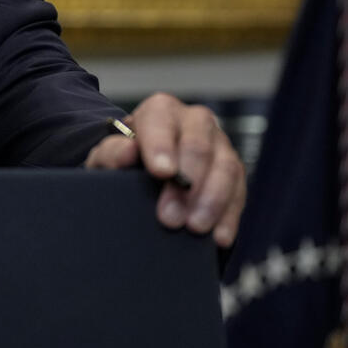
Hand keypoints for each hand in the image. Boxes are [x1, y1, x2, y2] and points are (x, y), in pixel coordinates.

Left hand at [84, 93, 246, 246]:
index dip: (162, 147)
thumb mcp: (107, 157)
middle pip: (199, 146)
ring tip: (194, 227)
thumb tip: (128, 151)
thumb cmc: (124, 161)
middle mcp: (195, 121)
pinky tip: (219, 237)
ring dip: (211, 201)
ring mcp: (220, 145)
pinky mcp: (235, 172)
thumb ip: (111, 153)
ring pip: (226, 168)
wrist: (141, 171)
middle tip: (170, 217)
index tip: (161, 173)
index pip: (162, 122)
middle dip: (187, 182)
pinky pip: (240, 192)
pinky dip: (229, 216)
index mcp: (160, 110)